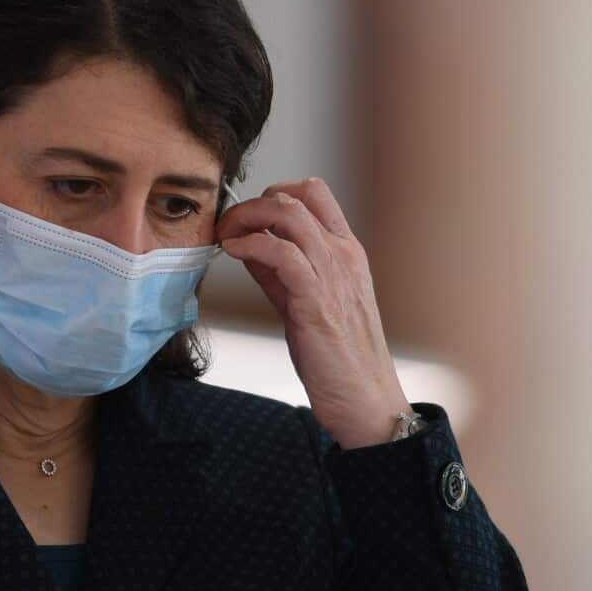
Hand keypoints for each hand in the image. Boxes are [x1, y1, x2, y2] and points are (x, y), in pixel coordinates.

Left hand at [216, 177, 411, 449]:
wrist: (365, 398)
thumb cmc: (340, 355)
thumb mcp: (308, 301)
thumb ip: (281, 272)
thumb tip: (250, 247)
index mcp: (346, 252)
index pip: (315, 194)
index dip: (275, 192)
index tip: (248, 215)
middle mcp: (343, 255)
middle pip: (299, 193)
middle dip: (254, 200)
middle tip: (229, 223)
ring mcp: (332, 273)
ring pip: (289, 213)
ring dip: (247, 216)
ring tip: (226, 234)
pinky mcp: (315, 297)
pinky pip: (280, 251)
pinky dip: (250, 244)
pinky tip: (233, 251)